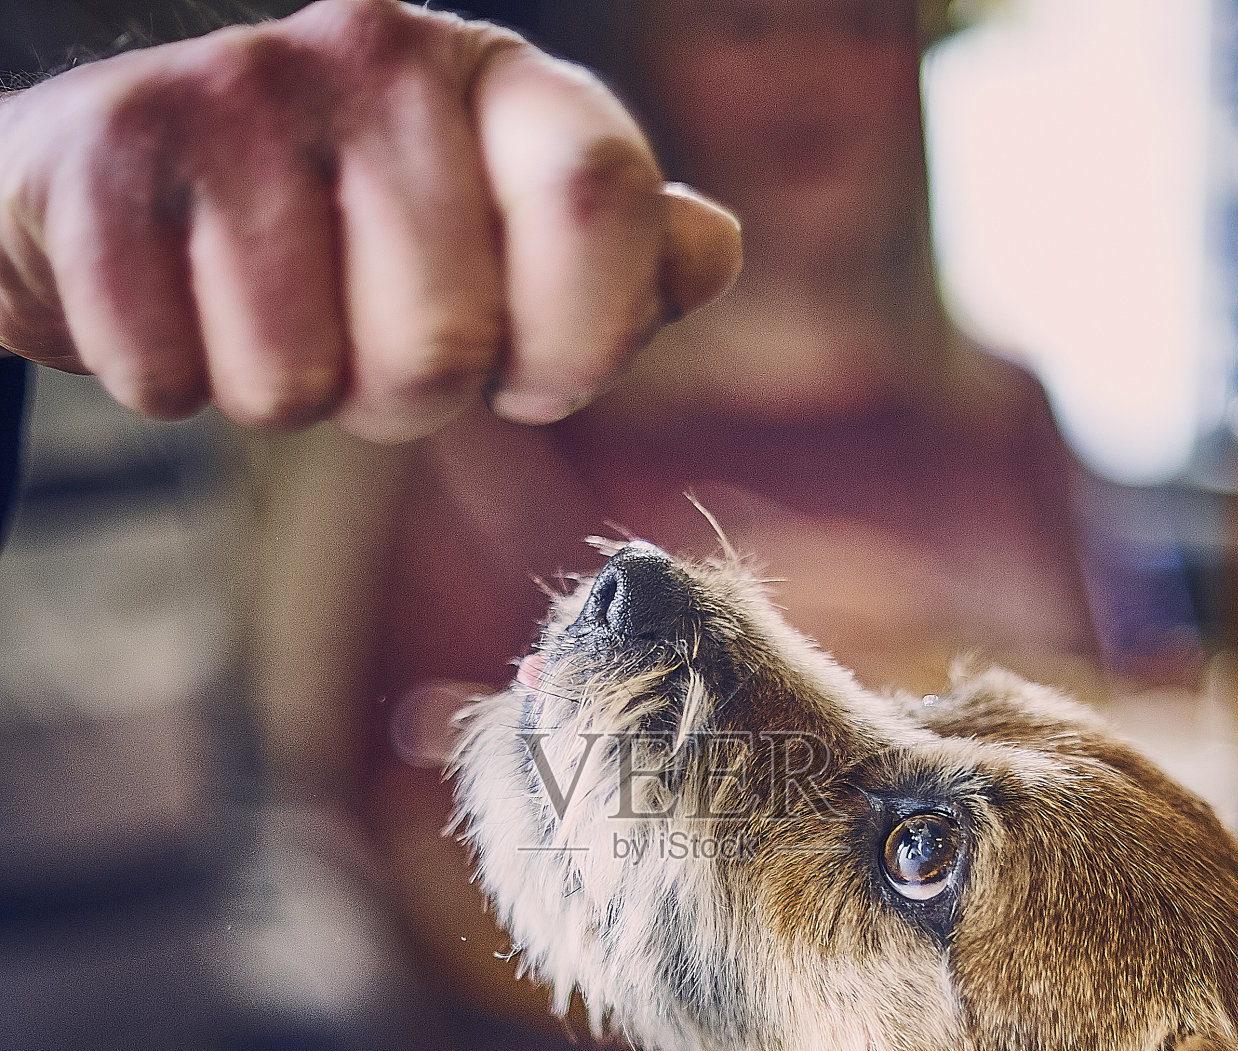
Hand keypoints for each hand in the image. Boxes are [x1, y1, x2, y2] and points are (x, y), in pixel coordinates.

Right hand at [0, 0, 741, 439]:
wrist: (129, 193)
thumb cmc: (344, 244)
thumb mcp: (499, 248)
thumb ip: (612, 262)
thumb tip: (712, 252)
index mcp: (498, 82)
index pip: (600, 198)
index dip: (579, 341)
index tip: (534, 376)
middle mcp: (376, 53)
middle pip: (445, 343)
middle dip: (402, 395)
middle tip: (359, 339)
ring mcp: (236, 89)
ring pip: (300, 382)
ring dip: (285, 393)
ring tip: (264, 314)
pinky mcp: (110, 151)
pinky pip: (174, 376)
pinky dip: (175, 380)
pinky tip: (176, 306)